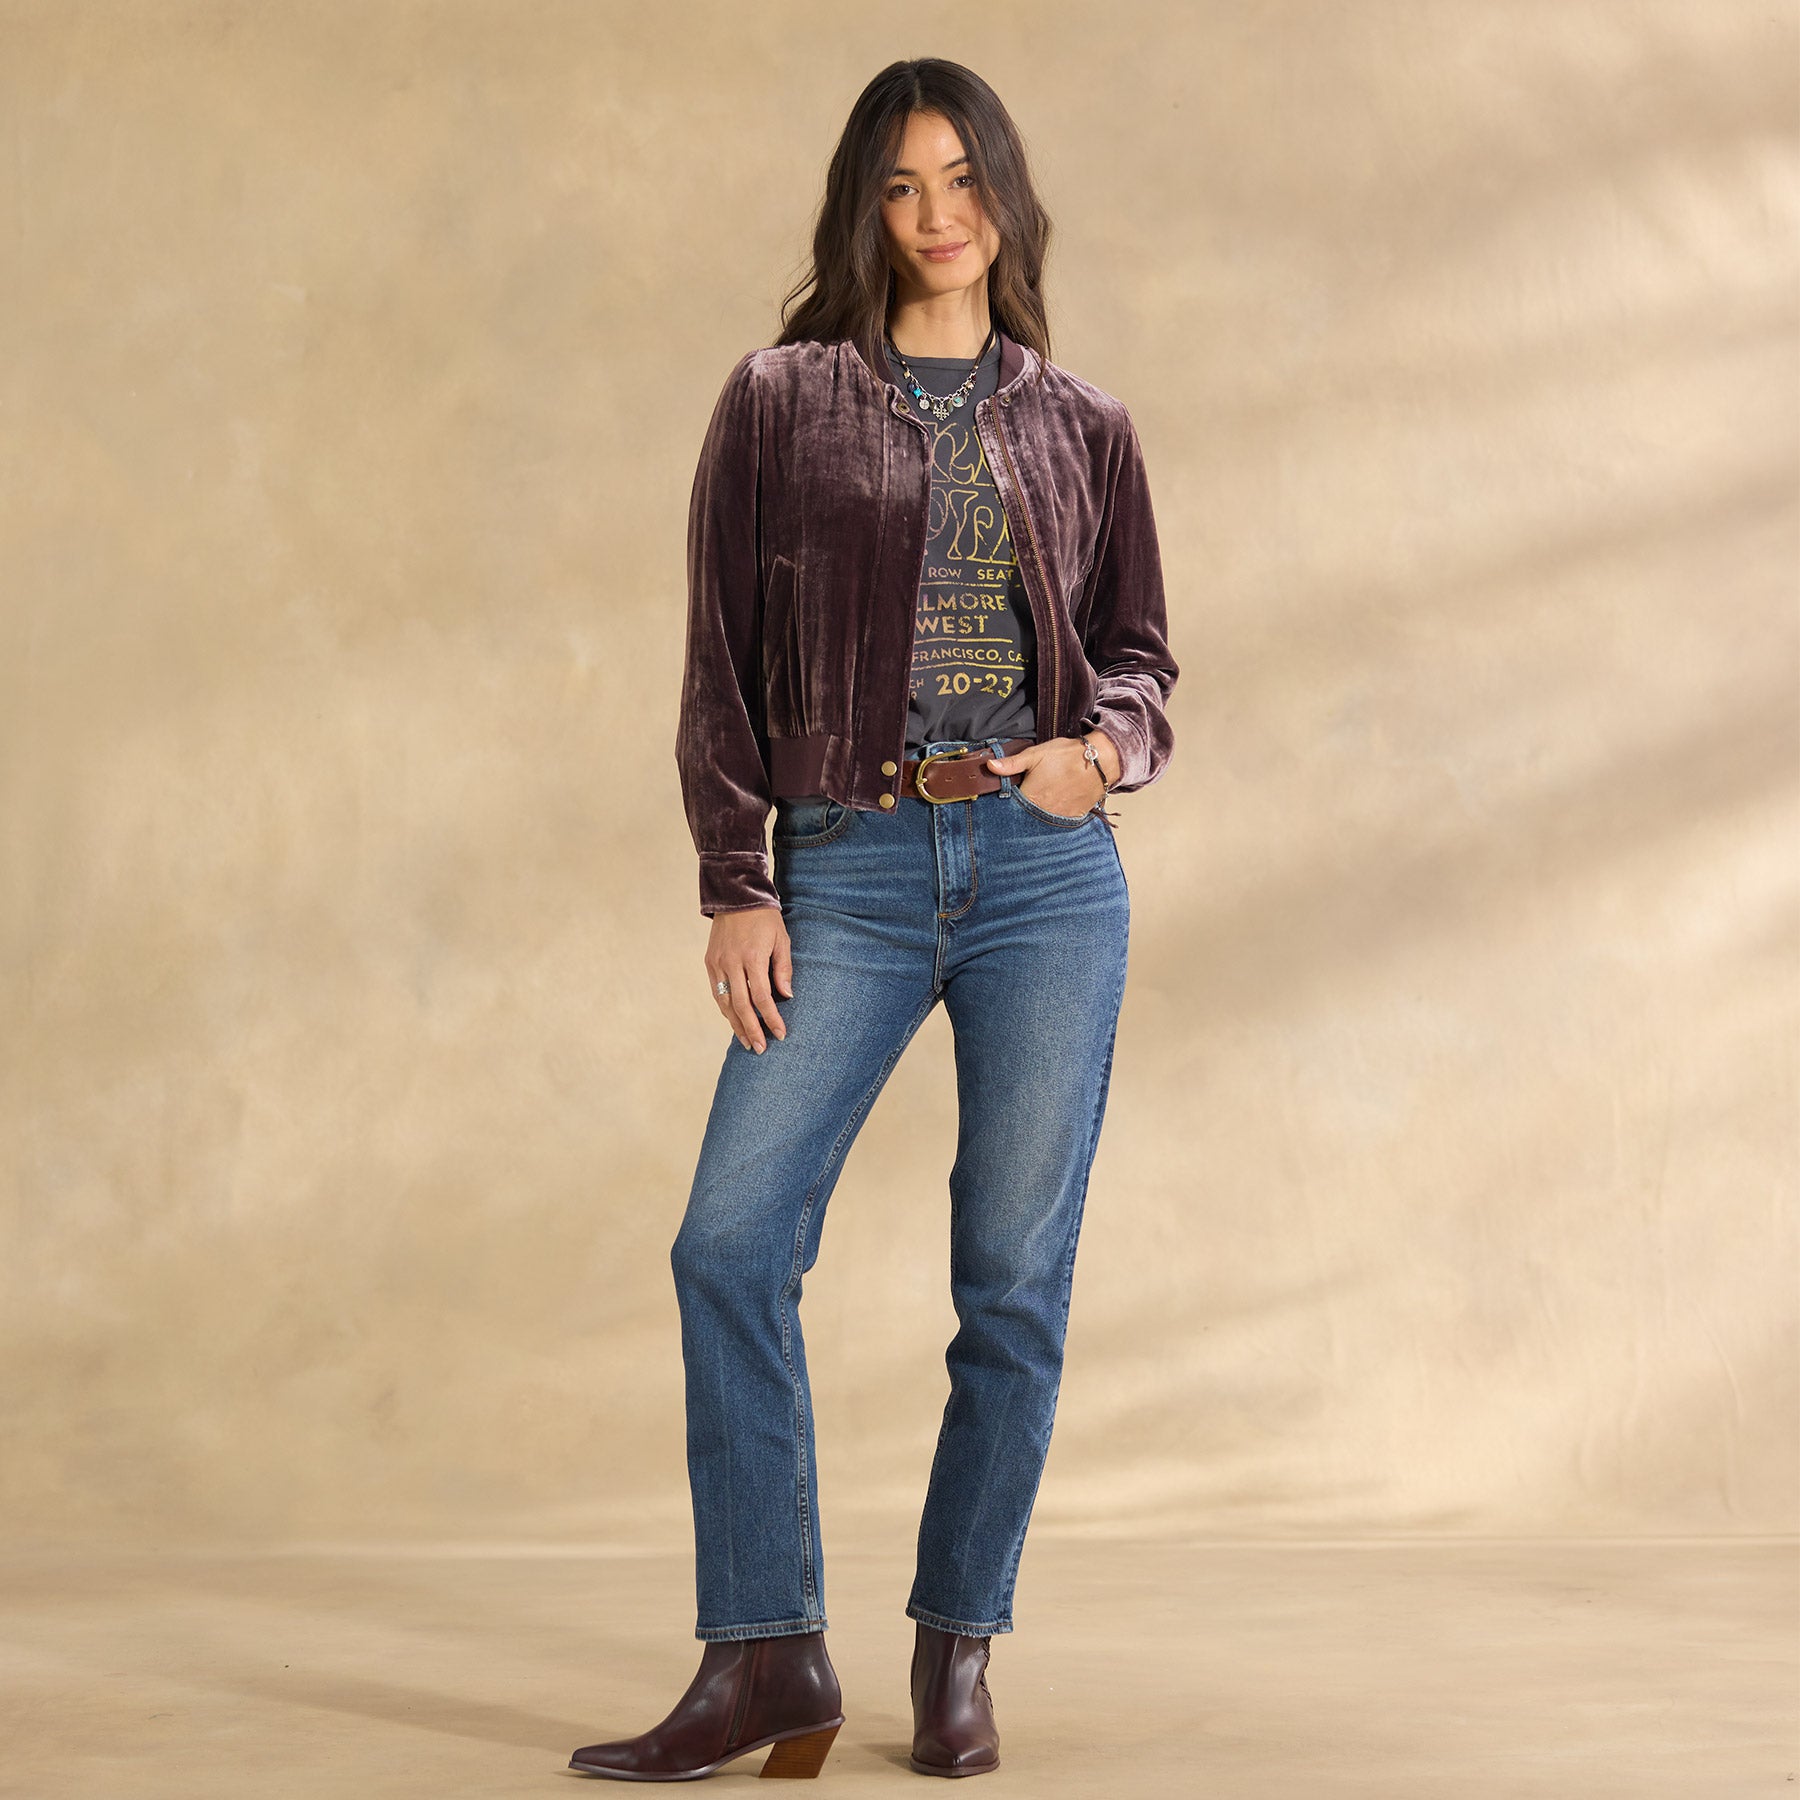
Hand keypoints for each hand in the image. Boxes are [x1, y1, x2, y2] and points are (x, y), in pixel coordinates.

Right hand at [706, 904, 790, 1052]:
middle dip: (752, 1030)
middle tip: (761, 1049)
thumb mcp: (781, 940)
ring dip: (736, 1025)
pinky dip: (726, 1009)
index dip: (771, 1018)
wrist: (736, 896)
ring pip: (725, 1002)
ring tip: (746, 1042)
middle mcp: (732, 962)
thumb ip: (783, 969)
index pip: (762, 997)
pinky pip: (717, 991)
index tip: (780, 1034)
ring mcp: (718, 963)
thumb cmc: (765, 918)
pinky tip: (734, 1020)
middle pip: (741, 1006)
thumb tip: (786, 997)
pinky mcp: (709, 961)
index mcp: (753, 957)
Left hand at [986, 731, 1118, 815]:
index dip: (1008, 802)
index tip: (1008, 798)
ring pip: (1041, 821)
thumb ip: (1011, 764)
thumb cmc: (1066, 756)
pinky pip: (1058, 823)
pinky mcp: (1072, 818)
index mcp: (1030, 797)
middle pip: (1025, 816)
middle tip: (1026, 800)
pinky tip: (1054, 807)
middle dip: (1023, 810)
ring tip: (1041, 803)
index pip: (1011, 806)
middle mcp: (1043, 811)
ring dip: (1038, 815)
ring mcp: (1058, 817)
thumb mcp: (1035, 754)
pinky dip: (1054, 817)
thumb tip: (989, 766)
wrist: (1100, 761)